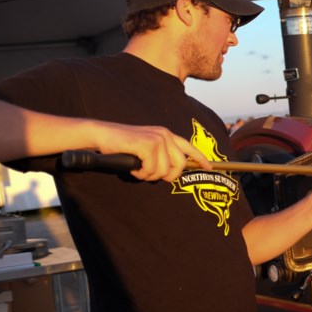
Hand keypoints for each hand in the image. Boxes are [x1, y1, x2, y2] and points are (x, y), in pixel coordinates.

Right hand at [90, 121, 210, 181]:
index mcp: (166, 135)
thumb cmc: (123, 146)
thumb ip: (161, 156)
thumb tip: (172, 173)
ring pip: (164, 171)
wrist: (102, 135)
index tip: (209, 168)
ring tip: (139, 170)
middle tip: (152, 176)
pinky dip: (141, 174)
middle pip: (180, 165)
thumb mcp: (147, 148)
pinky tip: (133, 168)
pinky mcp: (148, 145)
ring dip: (150, 176)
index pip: (189, 147)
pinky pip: (152, 170)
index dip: (201, 159)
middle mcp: (165, 135)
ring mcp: (157, 139)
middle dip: (168, 176)